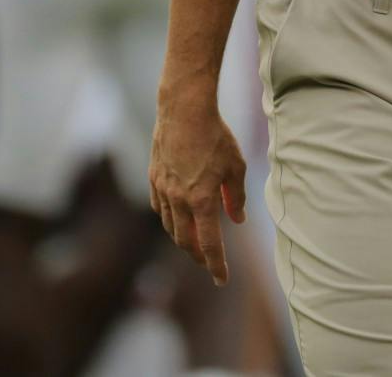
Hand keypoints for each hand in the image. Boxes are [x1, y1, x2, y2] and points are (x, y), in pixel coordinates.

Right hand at [148, 85, 246, 285]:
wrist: (183, 110)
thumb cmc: (215, 136)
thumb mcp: (235, 166)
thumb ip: (236, 197)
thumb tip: (237, 220)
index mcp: (201, 200)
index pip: (209, 244)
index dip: (216, 265)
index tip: (222, 280)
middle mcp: (179, 200)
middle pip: (185, 241)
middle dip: (198, 255)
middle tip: (209, 262)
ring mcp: (163, 189)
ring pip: (170, 227)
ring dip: (183, 239)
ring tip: (194, 242)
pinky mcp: (153, 178)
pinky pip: (160, 208)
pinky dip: (169, 219)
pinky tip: (177, 218)